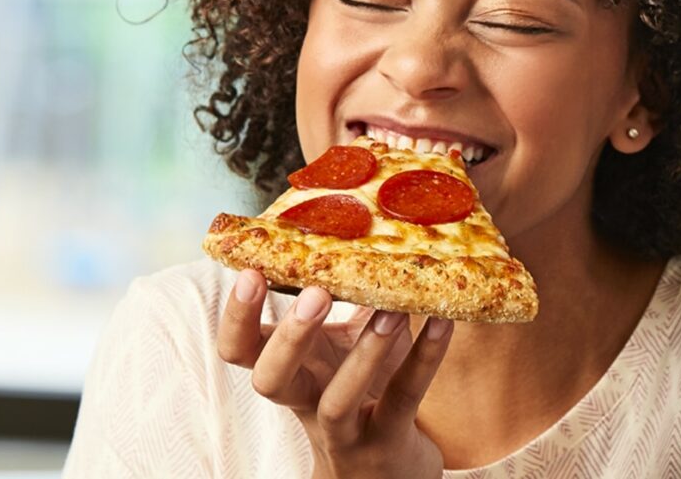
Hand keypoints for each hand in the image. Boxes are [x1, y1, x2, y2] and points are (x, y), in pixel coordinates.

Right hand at [217, 269, 453, 478]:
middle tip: (314, 294)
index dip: (237, 317)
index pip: (239, 350)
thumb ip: (347, 299)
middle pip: (270, 379)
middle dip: (288, 337)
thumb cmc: (366, 390)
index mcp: (290, 371)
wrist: (388, 474)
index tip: (251, 271)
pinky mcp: (387, 442)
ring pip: (338, 399)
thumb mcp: (345, 346)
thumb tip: (360, 226)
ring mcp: (344, 431)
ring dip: (363, 353)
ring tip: (390, 311)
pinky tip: (443, 322)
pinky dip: (424, 358)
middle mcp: (306, 402)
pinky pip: (404, 398)